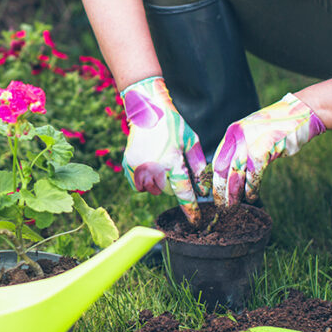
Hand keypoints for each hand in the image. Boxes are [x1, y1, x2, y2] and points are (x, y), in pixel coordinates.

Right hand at [121, 77, 206, 223]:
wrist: (147, 110)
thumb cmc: (173, 125)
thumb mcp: (191, 141)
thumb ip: (198, 166)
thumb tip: (203, 189)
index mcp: (172, 160)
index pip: (183, 192)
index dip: (190, 208)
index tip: (195, 221)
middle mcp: (154, 166)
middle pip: (167, 191)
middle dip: (173, 185)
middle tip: (173, 169)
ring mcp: (138, 166)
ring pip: (152, 190)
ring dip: (159, 184)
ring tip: (160, 166)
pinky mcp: (128, 165)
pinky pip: (138, 185)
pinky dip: (144, 182)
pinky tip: (148, 167)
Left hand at [212, 93, 325, 205]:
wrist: (301, 113)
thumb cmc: (277, 128)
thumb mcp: (253, 134)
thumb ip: (241, 148)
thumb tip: (230, 172)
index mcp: (232, 133)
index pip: (216, 160)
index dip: (213, 179)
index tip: (212, 194)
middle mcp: (238, 136)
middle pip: (222, 168)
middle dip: (220, 190)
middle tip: (221, 206)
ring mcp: (250, 142)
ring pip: (236, 173)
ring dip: (234, 193)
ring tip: (233, 207)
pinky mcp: (265, 148)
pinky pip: (254, 174)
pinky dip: (252, 188)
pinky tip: (251, 197)